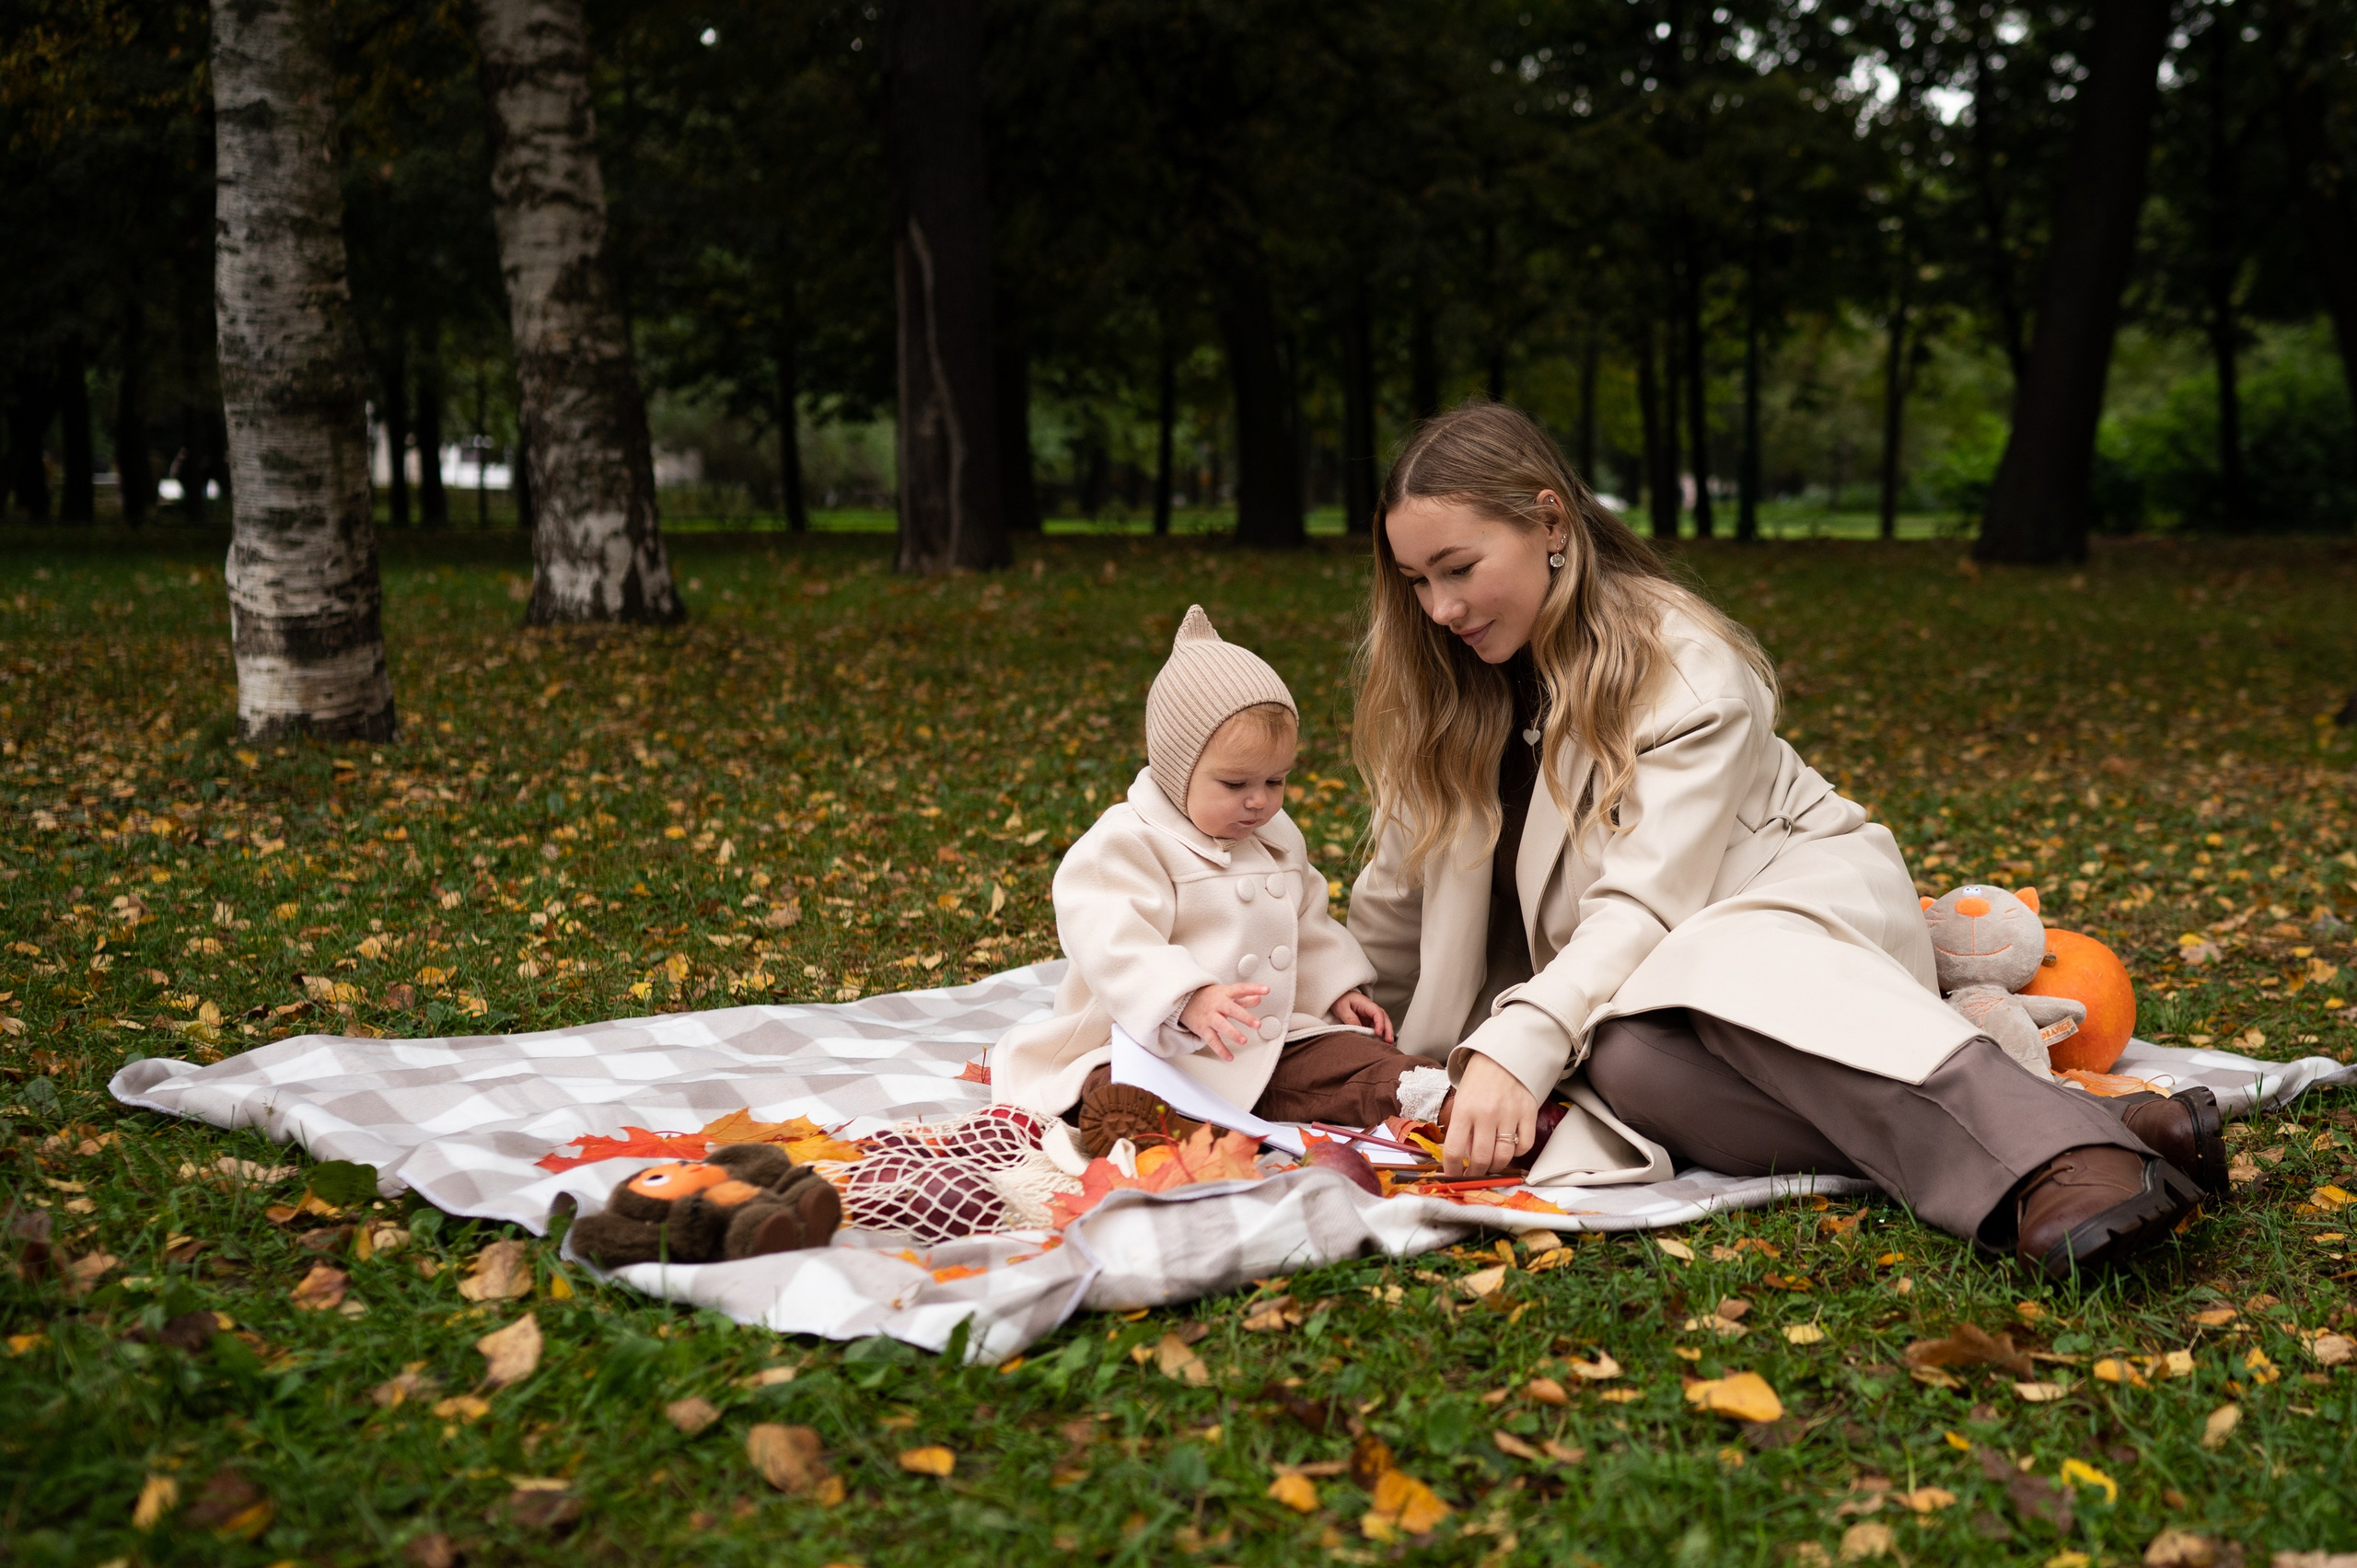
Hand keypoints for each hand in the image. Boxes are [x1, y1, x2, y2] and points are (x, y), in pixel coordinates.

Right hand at [1178, 982, 1270, 1061]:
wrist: (1184, 1001)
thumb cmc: (1209, 997)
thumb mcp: (1226, 994)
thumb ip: (1244, 997)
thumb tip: (1259, 998)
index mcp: (1225, 994)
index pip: (1241, 989)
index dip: (1254, 988)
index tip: (1266, 990)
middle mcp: (1218, 1005)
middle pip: (1232, 1009)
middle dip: (1245, 1017)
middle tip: (1257, 1024)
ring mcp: (1210, 1017)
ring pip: (1221, 1025)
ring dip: (1233, 1033)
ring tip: (1243, 1041)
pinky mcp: (1203, 1029)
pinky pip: (1212, 1041)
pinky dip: (1221, 1050)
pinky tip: (1230, 1057)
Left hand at [1328, 991, 1393, 1042]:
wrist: (1337, 998)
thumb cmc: (1340, 1000)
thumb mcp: (1342, 1008)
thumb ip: (1350, 1018)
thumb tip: (1359, 1029)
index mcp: (1365, 1003)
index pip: (1377, 1012)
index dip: (1380, 1023)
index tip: (1378, 1033)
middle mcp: (1370, 1009)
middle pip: (1384, 1018)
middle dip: (1388, 1029)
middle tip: (1389, 1040)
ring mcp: (1370, 1015)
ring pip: (1382, 1023)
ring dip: (1386, 1033)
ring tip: (1386, 1043)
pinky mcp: (1367, 1021)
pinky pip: (1375, 1028)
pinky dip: (1379, 1034)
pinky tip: (1379, 1042)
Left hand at [1441, 1051, 1537, 1178]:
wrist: (1504, 1054)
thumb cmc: (1478, 1078)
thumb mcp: (1462, 1099)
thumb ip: (1463, 1126)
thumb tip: (1465, 1156)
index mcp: (1464, 1109)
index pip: (1454, 1150)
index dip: (1452, 1170)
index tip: (1453, 1175)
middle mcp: (1486, 1114)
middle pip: (1481, 1159)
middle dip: (1476, 1173)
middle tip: (1474, 1174)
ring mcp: (1509, 1114)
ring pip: (1504, 1156)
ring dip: (1496, 1166)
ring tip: (1491, 1165)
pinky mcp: (1528, 1113)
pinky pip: (1524, 1145)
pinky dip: (1517, 1152)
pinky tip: (1510, 1147)